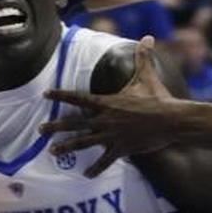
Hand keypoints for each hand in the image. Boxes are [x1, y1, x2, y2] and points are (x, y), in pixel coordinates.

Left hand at [40, 36, 181, 177]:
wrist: (171, 119)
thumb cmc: (158, 97)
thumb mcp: (147, 76)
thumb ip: (143, 57)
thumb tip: (149, 37)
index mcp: (107, 102)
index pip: (79, 98)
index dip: (61, 95)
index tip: (46, 94)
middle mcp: (105, 119)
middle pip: (75, 123)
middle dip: (56, 127)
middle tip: (40, 130)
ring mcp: (111, 136)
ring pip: (84, 143)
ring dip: (67, 147)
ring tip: (53, 151)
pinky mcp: (121, 149)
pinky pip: (105, 161)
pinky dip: (96, 169)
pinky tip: (86, 175)